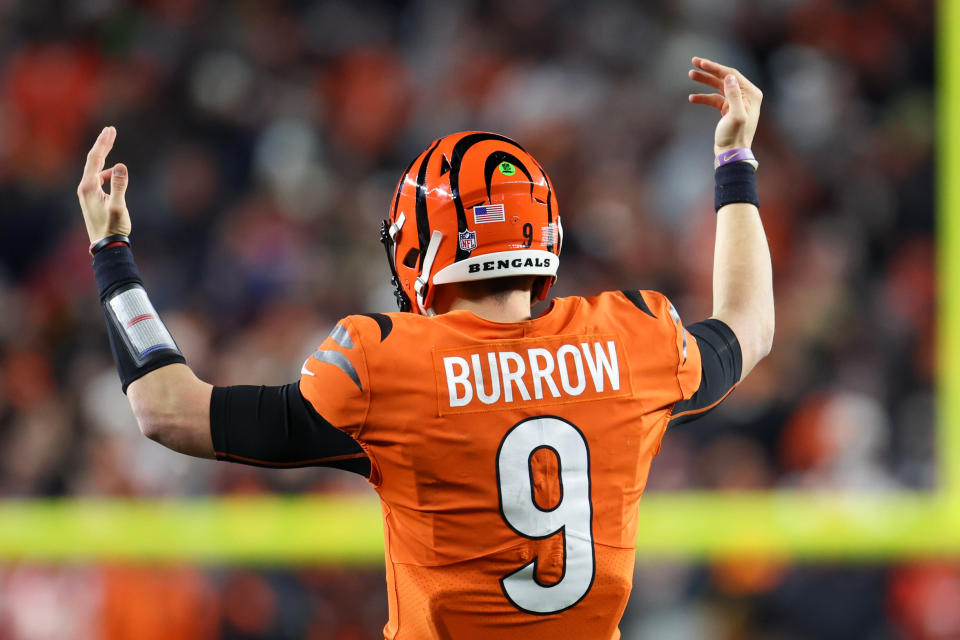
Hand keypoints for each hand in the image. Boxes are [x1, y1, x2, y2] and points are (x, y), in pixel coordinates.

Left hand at [77, 126, 130, 243]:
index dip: (103, 143)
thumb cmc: (113, 227)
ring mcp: (87, 193)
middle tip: (110, 130)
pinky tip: (115, 175)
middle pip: (93, 160)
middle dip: (102, 145)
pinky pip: (99, 179)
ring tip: (112, 147)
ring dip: (105, 158)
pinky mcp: (92, 199)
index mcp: (89, 186)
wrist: (106, 245)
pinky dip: (107, 172)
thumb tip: (121, 165)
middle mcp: (85, 187)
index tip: (110, 130)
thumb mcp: (119, 207)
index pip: (95, 159)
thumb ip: (120, 185)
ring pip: (96, 170)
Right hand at [688, 57, 762, 156]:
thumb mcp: (735, 115)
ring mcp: (737, 102)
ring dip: (704, 81)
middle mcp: (746, 95)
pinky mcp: (728, 110)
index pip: (731, 74)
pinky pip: (714, 99)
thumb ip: (734, 95)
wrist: (731, 154)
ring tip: (691, 74)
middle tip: (694, 62)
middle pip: (724, 77)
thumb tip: (728, 76)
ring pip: (718, 86)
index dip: (715, 67)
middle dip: (709, 70)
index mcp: (751, 94)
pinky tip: (692, 98)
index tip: (700, 62)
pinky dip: (704, 97)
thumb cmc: (735, 136)